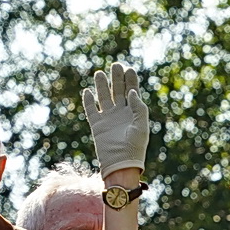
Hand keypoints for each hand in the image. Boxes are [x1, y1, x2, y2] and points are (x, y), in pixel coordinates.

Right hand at [81, 62, 150, 176]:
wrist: (121, 164)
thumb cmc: (134, 148)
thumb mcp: (141, 127)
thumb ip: (139, 108)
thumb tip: (132, 91)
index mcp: (134, 113)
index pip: (132, 92)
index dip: (130, 80)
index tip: (129, 68)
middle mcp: (121, 114)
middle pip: (117, 91)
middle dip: (116, 78)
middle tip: (115, 65)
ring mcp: (108, 119)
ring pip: (103, 97)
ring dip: (101, 86)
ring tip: (100, 73)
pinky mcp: (97, 125)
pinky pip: (91, 110)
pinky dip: (88, 101)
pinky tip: (87, 91)